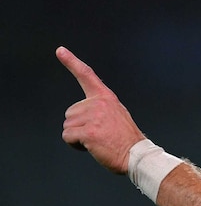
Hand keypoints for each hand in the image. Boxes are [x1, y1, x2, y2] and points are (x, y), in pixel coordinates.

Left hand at [56, 46, 145, 173]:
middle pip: (70, 113)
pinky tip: (92, 146)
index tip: (60, 51)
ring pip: (68, 126)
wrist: (136, 154)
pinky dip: (75, 144)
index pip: (86, 76)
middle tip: (100, 134)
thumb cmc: (126, 140)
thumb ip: (99, 109)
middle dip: (79, 126)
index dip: (71, 62)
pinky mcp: (88, 131)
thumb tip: (80, 116)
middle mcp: (98, 104)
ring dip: (77, 136)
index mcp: (106, 98)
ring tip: (98, 140)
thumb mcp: (116, 115)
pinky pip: (68, 137)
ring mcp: (93, 117)